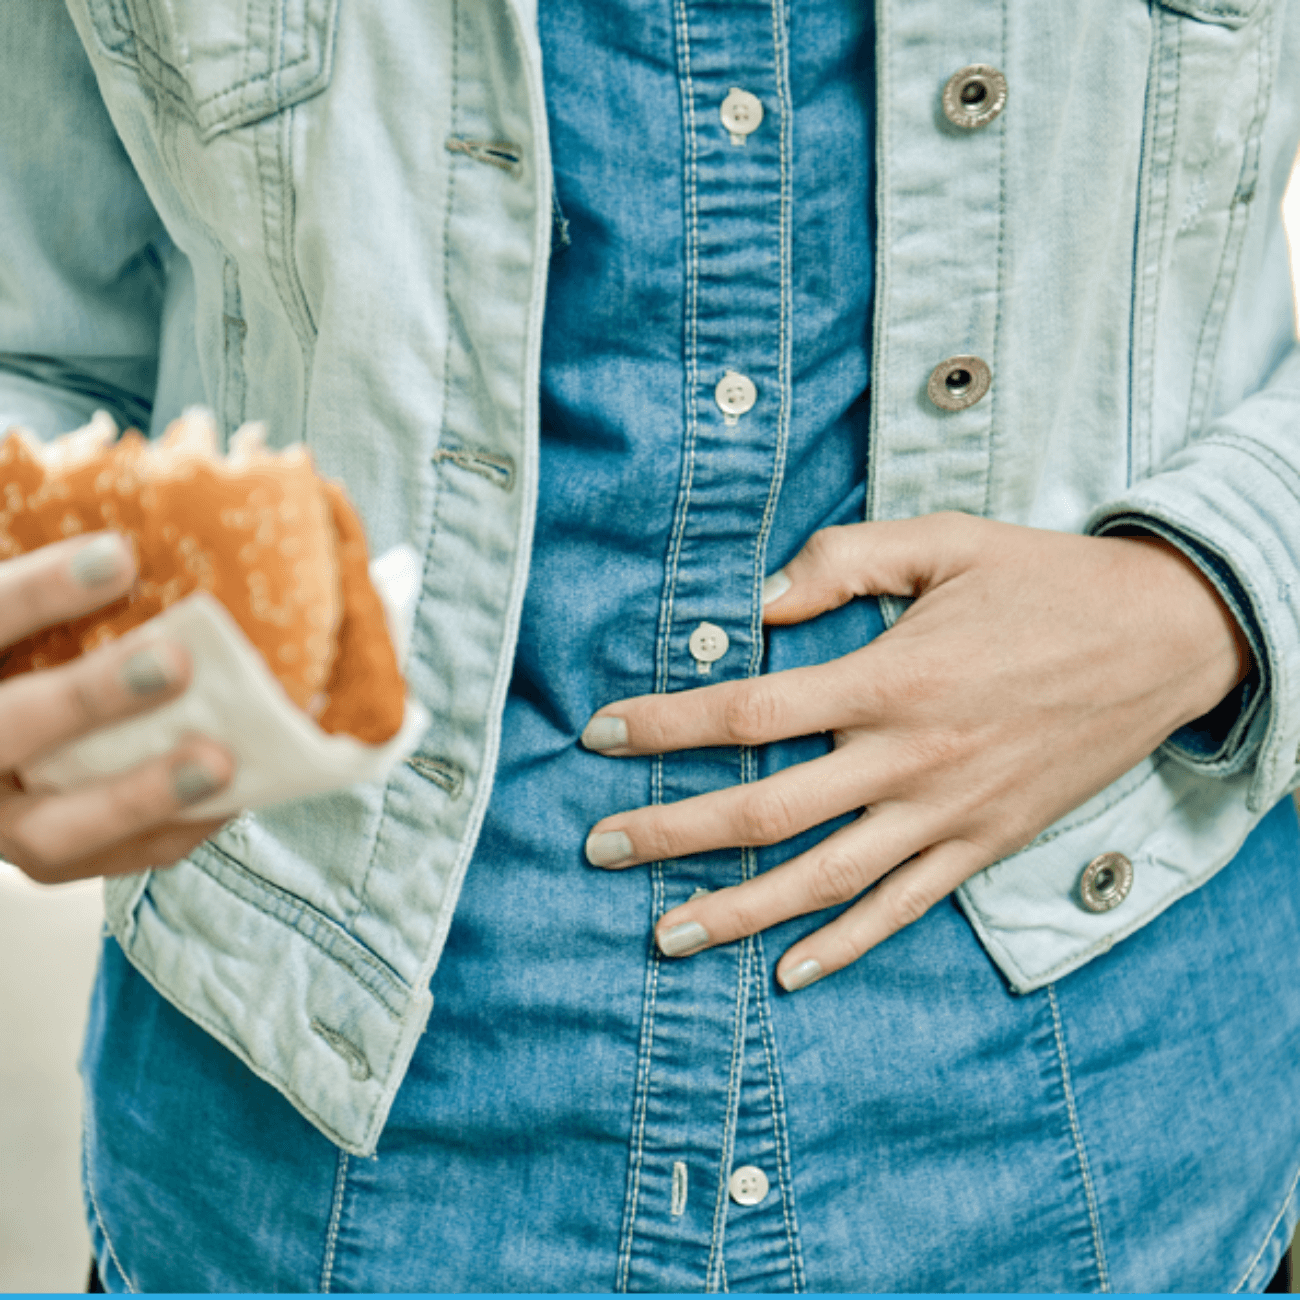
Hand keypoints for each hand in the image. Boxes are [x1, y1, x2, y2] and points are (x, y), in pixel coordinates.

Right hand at [0, 533, 233, 883]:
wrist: (4, 751)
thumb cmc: (30, 658)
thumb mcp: (26, 626)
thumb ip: (56, 599)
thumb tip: (142, 549)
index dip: (41, 593)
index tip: (121, 556)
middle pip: (5, 730)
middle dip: (89, 698)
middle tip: (176, 661)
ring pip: (50, 829)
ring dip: (140, 795)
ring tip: (219, 761)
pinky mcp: (39, 857)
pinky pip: (103, 861)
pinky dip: (171, 830)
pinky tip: (232, 796)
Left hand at [581, 513, 1250, 989]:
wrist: (1166, 638)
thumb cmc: (1046, 582)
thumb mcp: (945, 542)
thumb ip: (845, 560)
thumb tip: (761, 601)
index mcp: (890, 678)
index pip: (749, 711)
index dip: (666, 724)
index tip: (600, 732)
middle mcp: (908, 758)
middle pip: (766, 809)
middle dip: (673, 832)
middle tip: (600, 848)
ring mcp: (948, 813)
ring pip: (825, 879)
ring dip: (739, 910)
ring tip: (665, 935)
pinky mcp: (985, 843)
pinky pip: (905, 908)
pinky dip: (846, 946)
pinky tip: (788, 972)